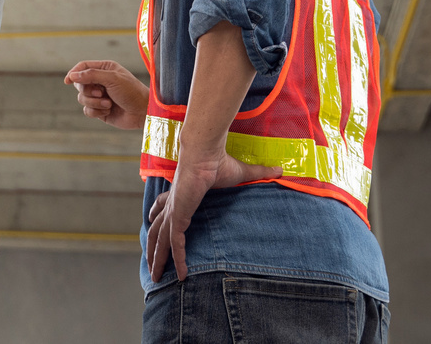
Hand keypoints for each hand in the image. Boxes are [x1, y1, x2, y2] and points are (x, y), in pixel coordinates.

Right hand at [64, 61, 148, 130]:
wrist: (142, 112)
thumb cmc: (132, 92)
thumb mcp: (112, 78)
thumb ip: (91, 75)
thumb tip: (72, 76)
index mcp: (104, 69)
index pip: (83, 67)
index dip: (74, 73)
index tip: (67, 80)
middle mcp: (101, 82)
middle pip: (80, 84)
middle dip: (88, 91)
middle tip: (101, 93)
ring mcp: (99, 96)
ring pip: (82, 98)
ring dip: (94, 102)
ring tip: (108, 104)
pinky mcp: (100, 110)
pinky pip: (87, 111)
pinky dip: (96, 112)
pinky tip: (108, 111)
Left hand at [146, 152, 281, 282]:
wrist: (206, 154)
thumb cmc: (219, 161)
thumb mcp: (241, 173)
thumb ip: (258, 174)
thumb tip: (280, 170)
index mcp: (180, 192)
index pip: (163, 204)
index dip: (156, 212)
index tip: (150, 219)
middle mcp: (173, 203)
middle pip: (156, 227)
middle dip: (153, 247)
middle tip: (150, 263)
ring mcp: (174, 212)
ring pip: (160, 240)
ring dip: (157, 258)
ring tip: (157, 276)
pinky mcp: (179, 217)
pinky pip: (177, 244)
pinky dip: (179, 260)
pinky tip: (182, 275)